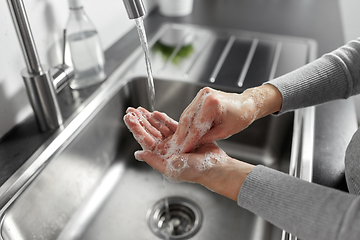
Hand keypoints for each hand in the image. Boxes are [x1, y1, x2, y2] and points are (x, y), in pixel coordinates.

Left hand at [123, 106, 253, 200]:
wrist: (214, 166)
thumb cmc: (194, 171)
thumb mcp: (170, 168)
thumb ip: (153, 160)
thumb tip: (138, 154)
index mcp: (160, 157)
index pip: (144, 140)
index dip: (135, 128)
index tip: (128, 117)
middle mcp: (166, 149)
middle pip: (149, 132)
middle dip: (139, 121)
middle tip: (131, 110)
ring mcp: (175, 141)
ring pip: (158, 127)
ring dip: (149, 118)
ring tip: (140, 109)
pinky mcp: (185, 135)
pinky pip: (171, 125)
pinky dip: (163, 119)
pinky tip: (156, 113)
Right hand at [174, 85, 281, 152]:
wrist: (247, 103)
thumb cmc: (241, 117)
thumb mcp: (224, 132)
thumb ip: (207, 137)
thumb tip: (193, 143)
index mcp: (213, 104)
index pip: (196, 126)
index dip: (189, 140)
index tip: (184, 150)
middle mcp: (205, 96)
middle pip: (187, 118)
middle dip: (181, 134)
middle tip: (176, 147)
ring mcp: (202, 94)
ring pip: (186, 114)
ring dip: (181, 128)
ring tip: (177, 141)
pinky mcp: (201, 95)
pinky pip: (191, 110)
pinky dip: (187, 121)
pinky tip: (183, 131)